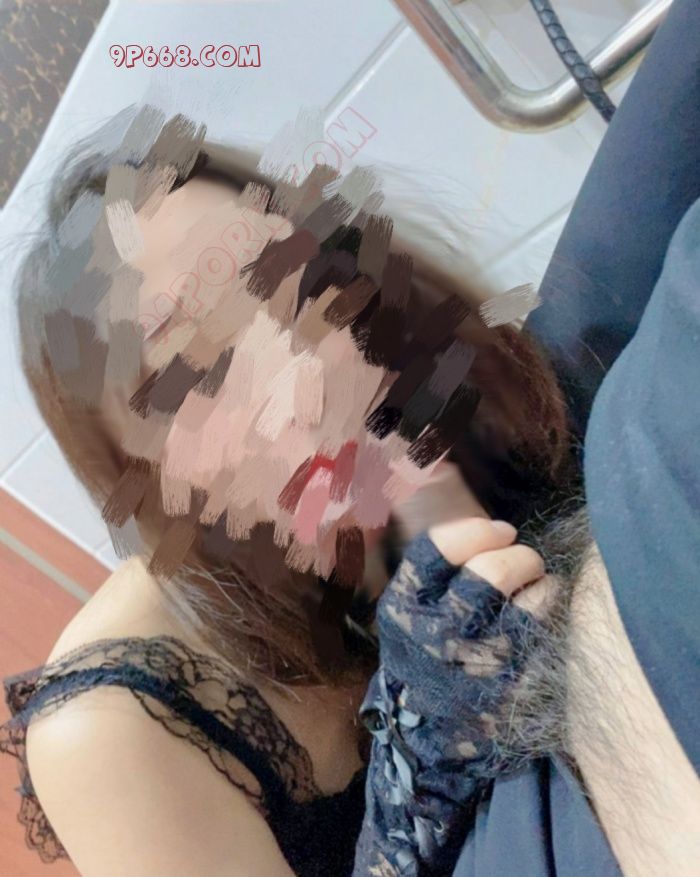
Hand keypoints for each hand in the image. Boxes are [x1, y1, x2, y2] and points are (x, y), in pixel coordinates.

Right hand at [357, 517, 550, 873]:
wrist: (430, 744)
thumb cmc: (428, 659)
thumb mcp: (409, 616)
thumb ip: (435, 570)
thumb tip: (489, 522)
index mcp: (403, 610)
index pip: (438, 549)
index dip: (478, 530)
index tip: (500, 530)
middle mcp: (436, 637)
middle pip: (491, 572)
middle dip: (519, 556)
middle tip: (525, 561)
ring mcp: (479, 668)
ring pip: (532, 601)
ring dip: (542, 584)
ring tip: (538, 588)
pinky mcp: (516, 692)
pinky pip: (551, 635)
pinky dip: (554, 616)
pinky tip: (547, 615)